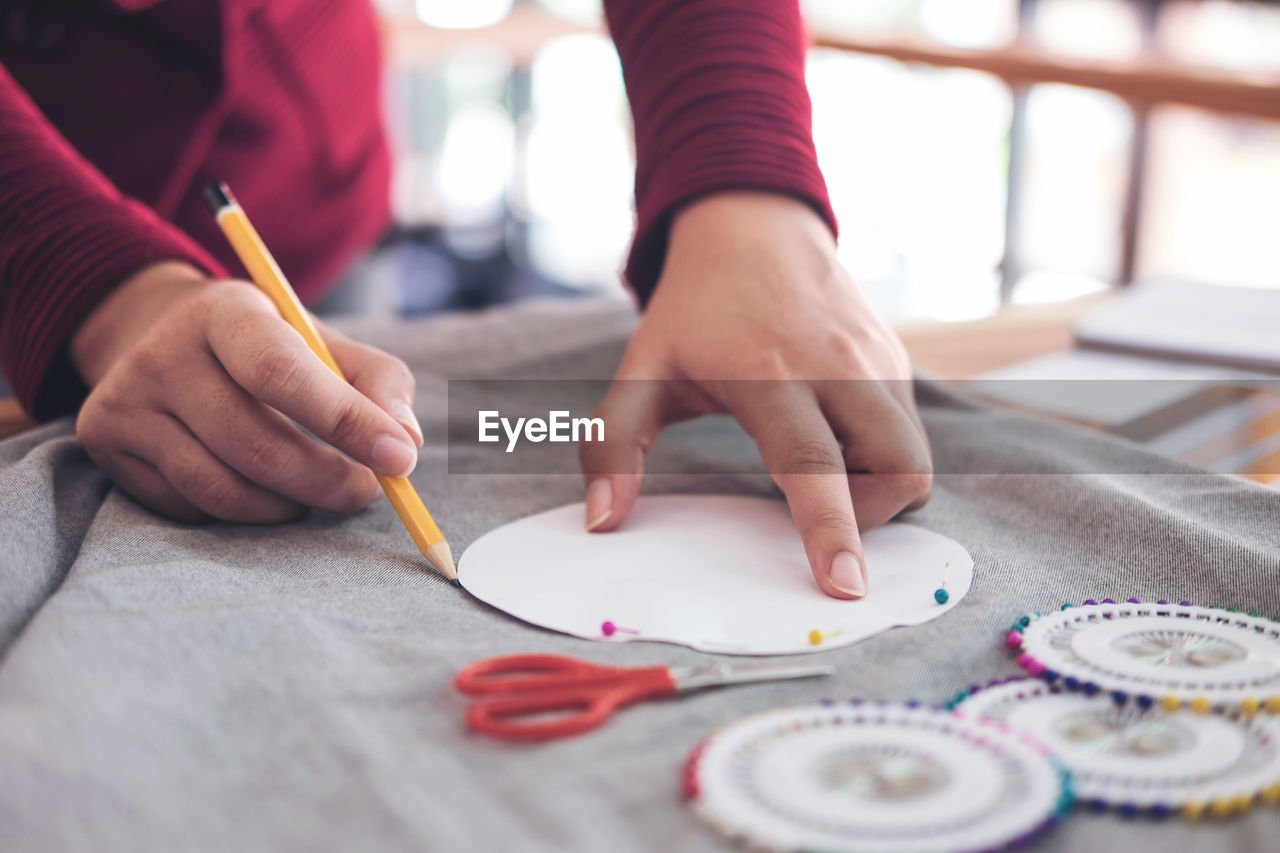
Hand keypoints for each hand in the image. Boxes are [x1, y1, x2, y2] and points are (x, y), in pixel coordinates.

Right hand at [72, 262, 422, 522]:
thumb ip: (378, 382)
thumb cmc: (266, 347)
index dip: (346, 422)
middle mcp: (162, 353)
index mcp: (225, 313)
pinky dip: (243, 511)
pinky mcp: (106, 446)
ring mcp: (124, 402)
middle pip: (254, 444)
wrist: (159, 335)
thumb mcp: (321, 342)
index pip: (282, 373)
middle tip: (367, 492)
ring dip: (288, 504)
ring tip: (316, 490)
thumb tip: (406, 441)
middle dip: (328, 481)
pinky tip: (262, 488)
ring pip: (222, 488)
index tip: (399, 459)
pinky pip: (191, 507)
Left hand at [580, 193, 931, 598]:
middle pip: (897, 472)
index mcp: (770, 374)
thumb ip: (611, 445)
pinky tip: (833, 435)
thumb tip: (602, 522)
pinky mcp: (897, 360)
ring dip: (877, 487)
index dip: (832, 530)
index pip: (813, 465)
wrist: (754, 228)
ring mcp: (879, 362)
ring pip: (914, 458)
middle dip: (868, 516)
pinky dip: (882, 456)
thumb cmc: (694, 309)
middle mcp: (838, 368)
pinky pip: (911, 432)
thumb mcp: (641, 369)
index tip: (844, 585)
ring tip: (820, 466)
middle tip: (814, 507)